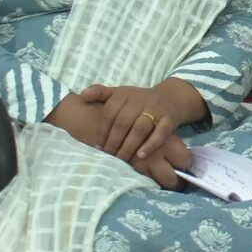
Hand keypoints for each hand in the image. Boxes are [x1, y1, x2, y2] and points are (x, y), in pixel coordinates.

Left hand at [63, 86, 195, 189]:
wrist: (169, 98)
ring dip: (129, 145)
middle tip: (108, 155)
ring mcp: (156, 109)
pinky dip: (151, 144)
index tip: (98, 147)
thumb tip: (82, 95)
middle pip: (123, 122)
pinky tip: (141, 155)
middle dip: (114, 141)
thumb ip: (99, 93)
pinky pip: (161, 133)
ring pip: (140, 128)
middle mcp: (140, 99)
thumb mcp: (118, 94)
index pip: (109, 113)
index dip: (102, 131)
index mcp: (124, 94)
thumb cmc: (137, 101)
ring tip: (121, 158)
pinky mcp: (169, 119)